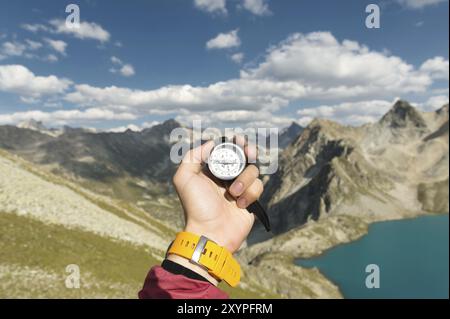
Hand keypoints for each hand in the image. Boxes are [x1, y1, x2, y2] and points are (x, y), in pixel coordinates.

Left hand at [172, 139, 262, 253]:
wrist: (211, 232)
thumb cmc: (196, 207)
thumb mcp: (184, 178)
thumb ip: (192, 156)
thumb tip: (211, 144)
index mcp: (213, 170)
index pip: (227, 150)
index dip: (234, 143)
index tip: (238, 140)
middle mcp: (227, 177)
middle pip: (245, 156)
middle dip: (249, 150)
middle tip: (249, 151)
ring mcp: (240, 188)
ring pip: (253, 171)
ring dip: (244, 179)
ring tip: (233, 193)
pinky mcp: (251, 199)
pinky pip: (258, 186)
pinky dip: (250, 194)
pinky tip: (239, 204)